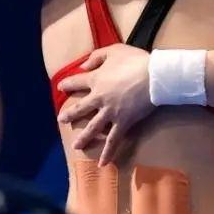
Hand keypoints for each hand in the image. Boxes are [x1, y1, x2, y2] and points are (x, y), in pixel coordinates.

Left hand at [57, 44, 152, 165]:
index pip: (76, 81)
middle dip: (70, 114)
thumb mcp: (114, 50)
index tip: (61, 87)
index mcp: (96, 79)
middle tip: (61, 120)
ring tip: (76, 145)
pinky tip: (102, 163)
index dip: (68, 84)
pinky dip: (108, 152)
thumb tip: (82, 66)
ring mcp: (110, 112)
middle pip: (80, 108)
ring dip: (84, 137)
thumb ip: (96, 57)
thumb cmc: (135, 60)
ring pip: (93, 127)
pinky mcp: (123, 122)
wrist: (153, 76)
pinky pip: (113, 140)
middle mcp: (99, 98)